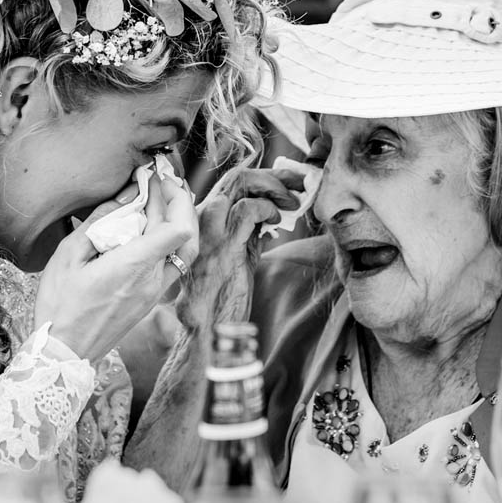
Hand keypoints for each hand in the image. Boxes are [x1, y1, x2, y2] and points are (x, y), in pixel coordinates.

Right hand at [36, 174, 197, 363]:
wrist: (65, 351)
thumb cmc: (60, 304)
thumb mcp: (70, 254)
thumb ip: (102, 220)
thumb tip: (127, 194)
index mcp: (134, 266)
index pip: (177, 228)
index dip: (174, 197)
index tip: (158, 178)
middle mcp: (152, 279)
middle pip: (185, 234)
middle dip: (178, 201)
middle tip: (162, 181)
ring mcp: (155, 292)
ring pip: (185, 251)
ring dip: (180, 221)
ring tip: (163, 199)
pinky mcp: (152, 300)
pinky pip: (173, 263)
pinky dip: (171, 240)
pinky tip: (154, 227)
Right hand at [176, 165, 304, 331]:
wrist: (209, 327)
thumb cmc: (222, 297)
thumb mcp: (237, 256)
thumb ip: (249, 233)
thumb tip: (270, 216)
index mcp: (204, 220)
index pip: (233, 183)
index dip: (265, 176)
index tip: (290, 180)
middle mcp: (201, 218)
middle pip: (237, 176)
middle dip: (274, 175)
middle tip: (300, 182)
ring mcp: (209, 229)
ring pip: (240, 182)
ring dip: (274, 186)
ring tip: (293, 201)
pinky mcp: (222, 244)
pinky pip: (247, 208)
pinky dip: (267, 208)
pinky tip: (276, 221)